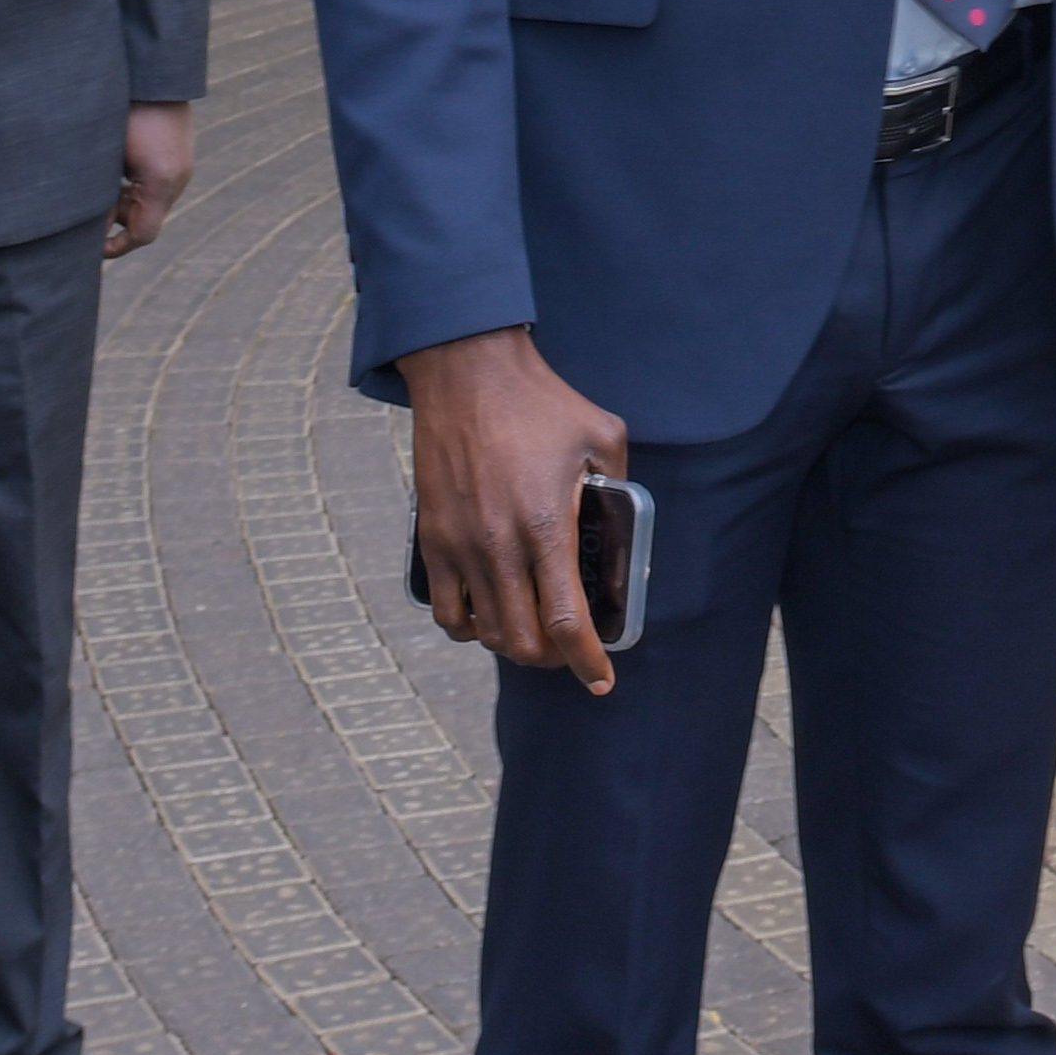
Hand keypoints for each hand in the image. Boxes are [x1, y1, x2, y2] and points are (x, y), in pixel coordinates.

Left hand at [102, 105, 196, 258]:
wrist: (152, 73)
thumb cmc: (123, 110)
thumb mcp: (106, 156)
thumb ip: (100, 193)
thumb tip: (91, 222)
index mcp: (161, 181)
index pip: (142, 234)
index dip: (116, 247)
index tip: (93, 248)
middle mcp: (177, 177)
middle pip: (147, 219)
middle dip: (117, 220)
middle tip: (87, 213)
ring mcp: (181, 164)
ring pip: (151, 200)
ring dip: (125, 201)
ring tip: (98, 185)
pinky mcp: (178, 152)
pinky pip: (157, 182)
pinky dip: (135, 185)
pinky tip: (114, 169)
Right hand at [394, 325, 631, 692]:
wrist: (468, 374)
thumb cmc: (540, 403)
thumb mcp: (603, 437)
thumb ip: (619, 488)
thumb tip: (622, 528)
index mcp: (546, 526)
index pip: (566, 622)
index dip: (586, 661)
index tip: (601, 680)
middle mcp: (499, 546)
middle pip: (522, 642)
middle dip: (552, 659)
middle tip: (568, 649)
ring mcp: (460, 546)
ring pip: (484, 633)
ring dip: (512, 645)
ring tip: (532, 633)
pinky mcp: (433, 540)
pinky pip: (446, 611)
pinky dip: (468, 629)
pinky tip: (488, 617)